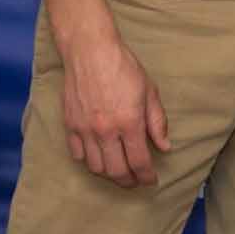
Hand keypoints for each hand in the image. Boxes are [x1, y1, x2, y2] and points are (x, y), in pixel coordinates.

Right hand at [58, 29, 169, 188]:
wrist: (90, 51)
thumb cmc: (123, 68)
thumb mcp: (149, 92)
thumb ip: (157, 122)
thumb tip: (164, 146)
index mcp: (129, 123)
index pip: (139, 162)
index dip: (147, 176)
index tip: (151, 180)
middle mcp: (105, 131)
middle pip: (116, 171)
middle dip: (129, 182)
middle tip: (136, 182)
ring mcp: (85, 130)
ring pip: (95, 167)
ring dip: (109, 174)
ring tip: (119, 172)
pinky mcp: (70, 125)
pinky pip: (77, 154)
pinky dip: (89, 161)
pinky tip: (99, 158)